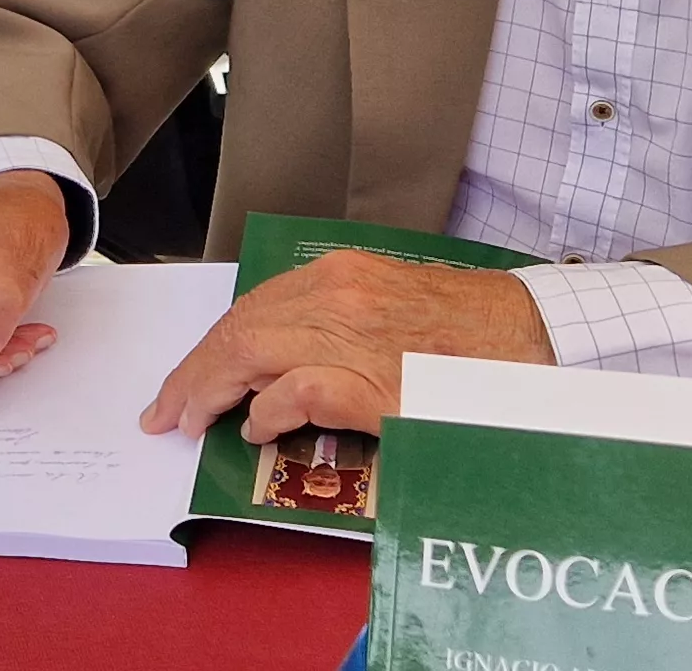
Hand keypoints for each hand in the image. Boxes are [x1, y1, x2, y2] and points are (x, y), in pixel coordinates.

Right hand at [140, 251, 554, 443]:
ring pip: (254, 308)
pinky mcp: (354, 269)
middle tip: (160, 411)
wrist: (531, 331)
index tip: (177, 422)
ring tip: (190, 388)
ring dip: (216, 350)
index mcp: (338, 325)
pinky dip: (249, 327)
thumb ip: (317, 404)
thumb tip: (254, 413)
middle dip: (194, 372)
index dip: (202, 390)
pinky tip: (240, 353)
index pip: (243, 354)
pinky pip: (282, 295)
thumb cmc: (470, 386)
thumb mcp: (396, 414)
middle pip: (238, 327)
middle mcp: (330, 289)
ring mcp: (341, 274)